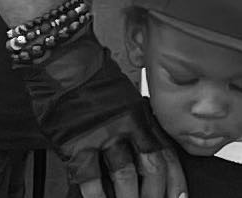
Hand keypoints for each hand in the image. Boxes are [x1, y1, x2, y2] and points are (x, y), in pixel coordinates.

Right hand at [21, 35, 183, 197]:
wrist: (63, 57)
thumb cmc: (90, 73)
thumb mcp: (122, 95)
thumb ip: (133, 121)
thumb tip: (141, 147)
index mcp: (140, 114)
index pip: (165, 153)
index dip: (175, 179)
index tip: (178, 196)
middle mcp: (127, 125)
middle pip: (152, 168)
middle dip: (155, 194)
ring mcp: (102, 135)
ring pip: (125, 176)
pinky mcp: (76, 143)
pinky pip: (89, 178)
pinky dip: (96, 197)